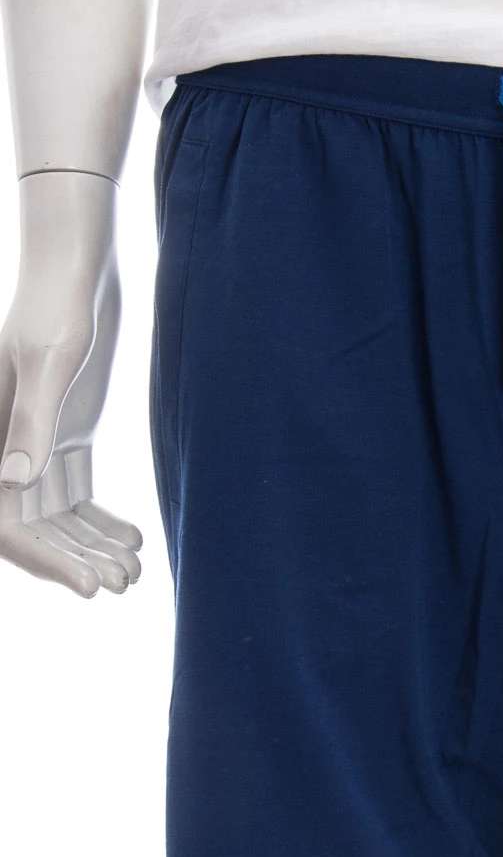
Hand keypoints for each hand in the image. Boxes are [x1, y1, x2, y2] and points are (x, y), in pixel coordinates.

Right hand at [0, 170, 140, 596]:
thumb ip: (30, 421)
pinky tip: (135, 542)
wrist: (74, 269)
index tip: (87, 586)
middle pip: (34, 525)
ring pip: (59, 514)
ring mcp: (34, 443)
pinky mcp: (61, 434)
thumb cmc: (55, 306)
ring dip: (92, 547)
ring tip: (134, 572)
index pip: (6, 519)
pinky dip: (102, 521)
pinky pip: (77, 493)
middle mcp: (3, 446)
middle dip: (75, 561)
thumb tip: (14, 480)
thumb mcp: (48, 363)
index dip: (44, 559)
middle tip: (122, 584)